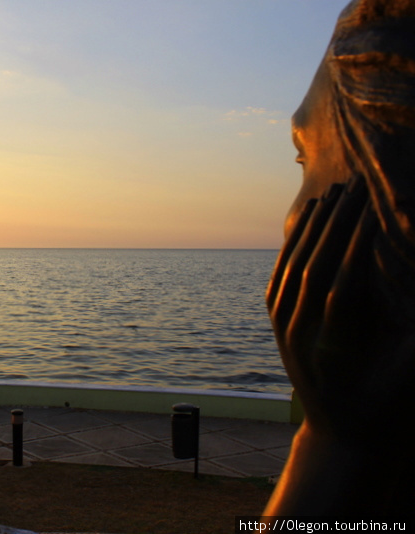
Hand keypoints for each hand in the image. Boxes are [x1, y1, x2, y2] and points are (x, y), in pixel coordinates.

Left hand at [266, 175, 414, 444]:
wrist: (342, 435)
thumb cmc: (386, 409)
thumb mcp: (409, 376)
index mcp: (334, 351)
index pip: (343, 287)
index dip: (359, 247)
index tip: (377, 209)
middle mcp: (299, 337)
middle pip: (314, 270)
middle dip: (336, 225)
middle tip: (358, 187)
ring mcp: (282, 330)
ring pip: (292, 270)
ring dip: (313, 230)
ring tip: (335, 193)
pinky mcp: (276, 323)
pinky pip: (280, 277)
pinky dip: (293, 246)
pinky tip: (308, 221)